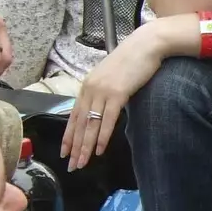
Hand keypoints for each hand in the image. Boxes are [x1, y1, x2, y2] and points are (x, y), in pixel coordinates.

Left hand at [61, 25, 164, 168]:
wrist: (146, 45)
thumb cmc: (132, 60)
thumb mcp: (111, 77)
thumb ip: (104, 92)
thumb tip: (102, 109)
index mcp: (87, 86)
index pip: (74, 116)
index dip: (69, 136)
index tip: (65, 152)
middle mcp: (91, 89)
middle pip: (79, 124)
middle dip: (75, 147)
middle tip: (71, 165)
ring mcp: (103, 91)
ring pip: (90, 125)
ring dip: (85, 147)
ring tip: (82, 163)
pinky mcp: (117, 93)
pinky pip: (107, 120)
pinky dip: (102, 137)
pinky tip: (99, 150)